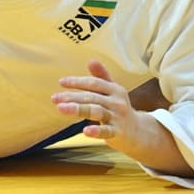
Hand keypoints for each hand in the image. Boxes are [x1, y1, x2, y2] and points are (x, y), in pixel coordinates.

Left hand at [52, 61, 193, 176]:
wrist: (138, 132)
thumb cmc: (120, 109)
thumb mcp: (113, 91)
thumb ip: (102, 77)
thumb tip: (91, 60)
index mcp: (115, 89)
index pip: (94, 83)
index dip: (77, 82)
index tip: (61, 82)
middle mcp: (117, 101)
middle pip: (92, 97)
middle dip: (72, 96)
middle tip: (54, 98)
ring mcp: (118, 117)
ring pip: (97, 111)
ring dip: (78, 109)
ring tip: (61, 108)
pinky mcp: (118, 133)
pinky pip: (106, 131)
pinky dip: (96, 131)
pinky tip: (85, 132)